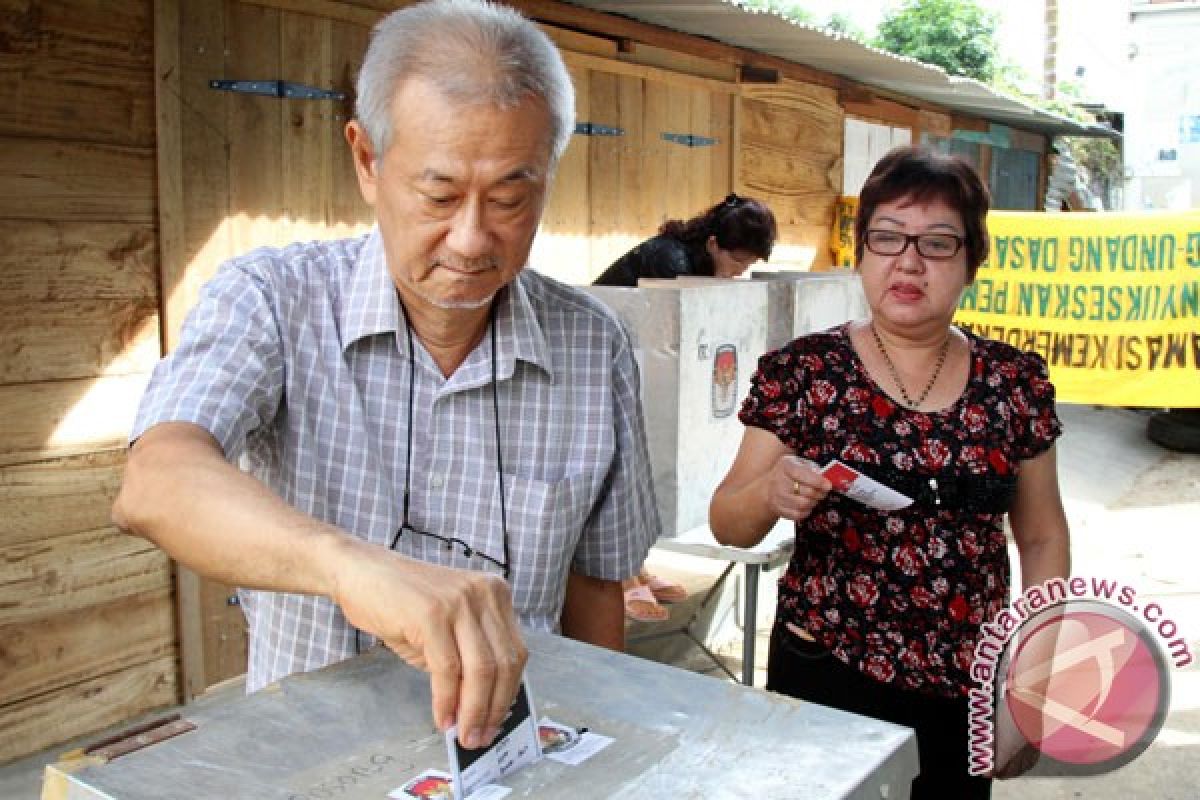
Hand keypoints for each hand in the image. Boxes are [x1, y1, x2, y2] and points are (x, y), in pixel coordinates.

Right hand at [331, 540, 526, 749]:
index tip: (497, 721)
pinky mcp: (432, 613)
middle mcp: (484, 593)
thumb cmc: (403, 602)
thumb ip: (470, 655)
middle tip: (479, 736)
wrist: (362, 572)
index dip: (508, 693)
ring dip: (472, 711)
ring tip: (462, 733)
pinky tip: (441, 717)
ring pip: (481, 669)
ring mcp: (459, 601)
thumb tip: (483, 706)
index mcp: (496, 594)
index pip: (516, 653)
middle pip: (504, 663)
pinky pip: (447, 669)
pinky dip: (446, 700)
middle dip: (493, 709)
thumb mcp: (449, 625)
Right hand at [767, 455, 831, 522]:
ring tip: (816, 498)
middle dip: (819, 493)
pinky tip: (808, 506)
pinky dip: (806, 512)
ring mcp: (776, 496)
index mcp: (785, 465)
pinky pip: (797, 515)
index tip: (828, 485)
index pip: (801, 474)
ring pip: (802, 505)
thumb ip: (812, 469)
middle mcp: (778, 480)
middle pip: (805, 491)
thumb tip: (826, 479)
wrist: (770, 485)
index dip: (817, 481)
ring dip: (814, 502)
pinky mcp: (778, 509)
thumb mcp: (800, 463)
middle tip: (824, 492)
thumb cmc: (789, 473)